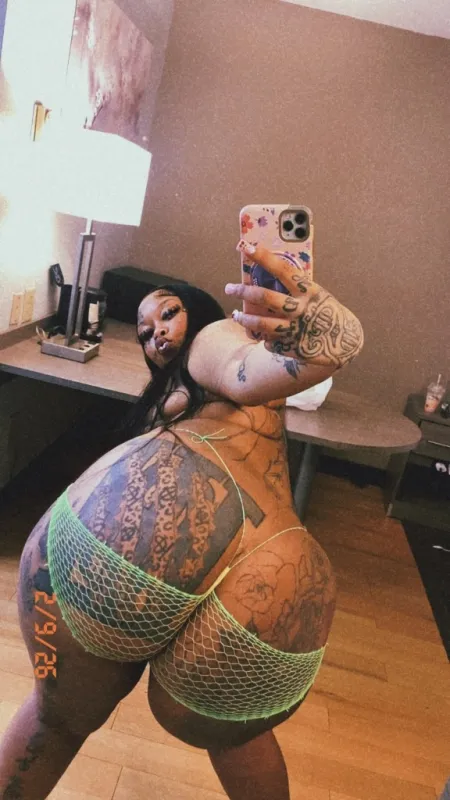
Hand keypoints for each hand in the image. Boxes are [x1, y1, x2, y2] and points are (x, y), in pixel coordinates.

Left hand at [225, 243, 362, 368]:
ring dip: (244, 318)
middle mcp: (300, 309)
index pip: (281, 269)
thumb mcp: (314, 294)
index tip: (245, 246)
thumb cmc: (323, 311)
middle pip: (264, 297)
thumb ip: (294, 288)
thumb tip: (265, 276)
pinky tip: (266, 335)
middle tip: (229, 288)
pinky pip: (268, 340)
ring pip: (260, 323)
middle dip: (242, 291)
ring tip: (236, 314)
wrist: (343, 342)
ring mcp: (294, 329)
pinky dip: (264, 337)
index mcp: (307, 290)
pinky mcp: (290, 347)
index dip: (262, 257)